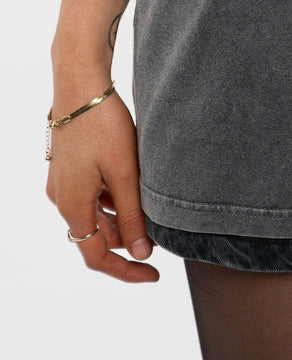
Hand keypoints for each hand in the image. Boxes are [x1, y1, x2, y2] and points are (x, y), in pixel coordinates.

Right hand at [46, 87, 158, 281]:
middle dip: (128, 240)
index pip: (97, 257)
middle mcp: (62, 199)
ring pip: (96, 214)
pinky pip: (92, 195)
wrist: (81, 84)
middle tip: (162, 234)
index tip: (154, 275)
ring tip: (152, 203)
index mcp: (73, 207)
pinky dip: (113, 197)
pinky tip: (134, 181)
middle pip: (97, 236)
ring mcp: (63, 182)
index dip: (126, 271)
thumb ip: (132, 217)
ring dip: (122, 217)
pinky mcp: (69, 167)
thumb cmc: (103, 126)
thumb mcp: (124, 174)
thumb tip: (142, 253)